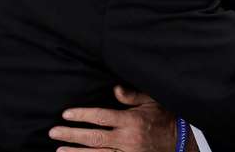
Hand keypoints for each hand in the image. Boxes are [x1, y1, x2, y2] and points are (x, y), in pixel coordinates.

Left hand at [49, 85, 177, 151]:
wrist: (181, 143)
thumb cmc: (165, 118)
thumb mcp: (152, 101)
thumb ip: (131, 95)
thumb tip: (114, 89)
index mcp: (131, 121)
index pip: (101, 117)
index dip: (82, 115)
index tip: (66, 114)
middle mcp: (127, 139)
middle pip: (94, 138)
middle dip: (72, 135)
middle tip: (53, 132)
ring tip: (59, 151)